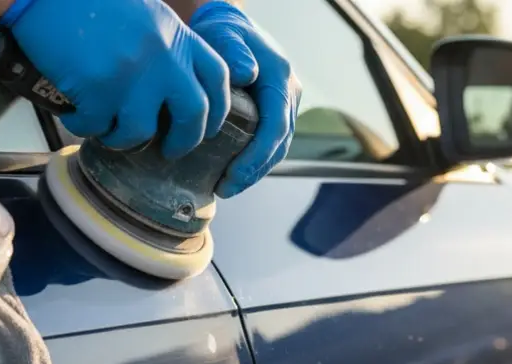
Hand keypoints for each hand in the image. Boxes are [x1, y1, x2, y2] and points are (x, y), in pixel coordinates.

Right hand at [2, 0, 230, 159]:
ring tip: (108, 130)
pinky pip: (96, 127)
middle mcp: (163, 57)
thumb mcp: (145, 16)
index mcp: (177, 36)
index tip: (209, 127)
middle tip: (170, 151)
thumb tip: (175, 90)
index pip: (218, 78)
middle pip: (193, 114)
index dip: (218, 109)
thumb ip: (166, 48)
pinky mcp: (98, 89)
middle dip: (184, 141)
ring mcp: (132, 75)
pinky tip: (76, 114)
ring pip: (141, 132)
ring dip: (122, 138)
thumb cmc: (89, 2)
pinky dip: (84, 126)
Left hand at [189, 2, 300, 196]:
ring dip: (255, 171)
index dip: (256, 157)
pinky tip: (233, 173)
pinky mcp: (276, 111)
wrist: (229, 25)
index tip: (232, 176)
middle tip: (225, 189)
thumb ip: (233, 52)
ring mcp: (285, 104)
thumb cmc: (222, 32)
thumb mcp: (223, 36)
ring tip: (226, 187)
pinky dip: (255, 161)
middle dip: (253, 172)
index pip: (274, 128)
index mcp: (280, 80)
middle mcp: (289, 94)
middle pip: (279, 145)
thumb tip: (247, 74)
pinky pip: (270, 142)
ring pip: (278, 147)